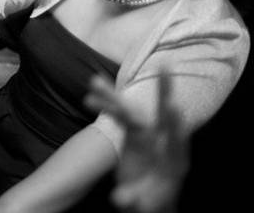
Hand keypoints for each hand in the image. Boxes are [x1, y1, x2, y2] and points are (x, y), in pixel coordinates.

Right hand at [84, 73, 187, 212]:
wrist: (149, 195)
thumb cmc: (151, 200)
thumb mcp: (144, 203)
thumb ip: (135, 200)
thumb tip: (119, 199)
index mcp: (174, 159)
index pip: (176, 139)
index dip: (175, 124)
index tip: (174, 107)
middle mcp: (162, 141)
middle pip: (162, 113)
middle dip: (164, 90)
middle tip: (166, 66)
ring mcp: (147, 134)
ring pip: (131, 110)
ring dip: (114, 96)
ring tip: (94, 80)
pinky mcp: (132, 132)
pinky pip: (117, 116)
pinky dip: (105, 106)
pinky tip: (89, 97)